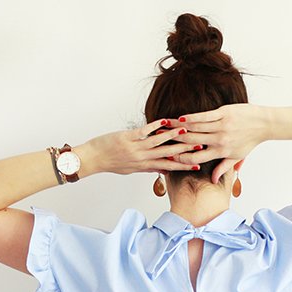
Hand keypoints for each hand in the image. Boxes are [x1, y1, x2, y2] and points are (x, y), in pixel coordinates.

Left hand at [82, 118, 199, 176]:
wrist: (92, 159)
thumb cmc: (110, 163)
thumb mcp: (131, 169)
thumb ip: (147, 168)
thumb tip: (162, 169)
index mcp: (144, 166)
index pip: (168, 167)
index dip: (183, 166)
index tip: (196, 164)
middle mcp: (142, 159)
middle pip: (167, 155)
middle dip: (184, 151)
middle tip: (199, 147)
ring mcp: (135, 148)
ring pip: (158, 143)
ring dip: (173, 136)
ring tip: (186, 131)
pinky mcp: (127, 138)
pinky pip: (144, 132)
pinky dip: (155, 126)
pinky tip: (165, 121)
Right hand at [168, 103, 269, 182]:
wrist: (264, 124)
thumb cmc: (250, 141)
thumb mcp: (237, 157)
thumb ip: (223, 168)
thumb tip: (213, 180)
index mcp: (221, 153)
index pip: (196, 159)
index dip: (181, 159)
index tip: (169, 158)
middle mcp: (219, 141)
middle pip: (191, 143)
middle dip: (175, 142)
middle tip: (160, 140)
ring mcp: (221, 127)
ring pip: (195, 128)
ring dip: (179, 128)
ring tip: (166, 127)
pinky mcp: (223, 113)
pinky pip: (204, 116)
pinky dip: (191, 117)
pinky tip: (180, 118)